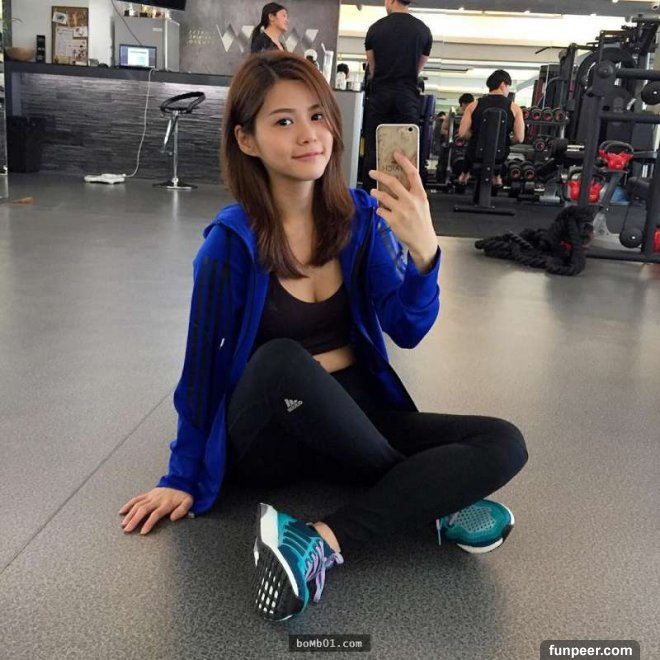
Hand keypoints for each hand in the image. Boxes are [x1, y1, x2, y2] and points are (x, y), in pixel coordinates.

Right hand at [119, 487, 193, 534]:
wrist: (180, 481)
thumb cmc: (183, 495)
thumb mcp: (188, 502)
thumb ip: (182, 510)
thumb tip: (173, 518)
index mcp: (166, 503)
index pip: (156, 514)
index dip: (149, 523)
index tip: (143, 532)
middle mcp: (157, 499)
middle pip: (143, 509)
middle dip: (134, 520)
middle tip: (128, 530)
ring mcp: (151, 496)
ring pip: (138, 504)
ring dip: (130, 514)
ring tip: (124, 524)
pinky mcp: (147, 494)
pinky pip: (136, 499)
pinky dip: (128, 505)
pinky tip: (122, 512)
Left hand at [369, 152, 437, 271]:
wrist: (423, 240)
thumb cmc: (422, 221)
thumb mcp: (423, 204)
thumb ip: (413, 192)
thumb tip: (401, 178)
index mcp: (420, 195)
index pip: (412, 173)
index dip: (404, 162)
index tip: (396, 154)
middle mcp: (411, 201)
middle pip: (393, 182)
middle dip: (380, 175)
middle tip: (372, 172)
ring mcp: (402, 211)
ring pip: (383, 196)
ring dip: (375, 193)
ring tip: (373, 192)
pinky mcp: (394, 221)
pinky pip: (381, 210)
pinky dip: (379, 209)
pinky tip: (380, 209)